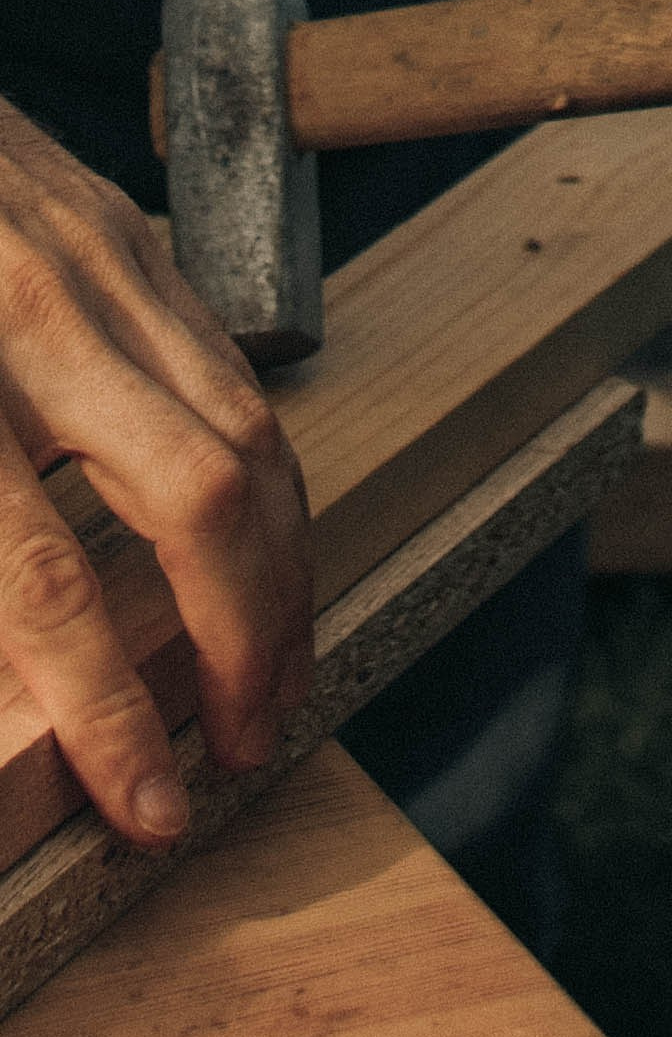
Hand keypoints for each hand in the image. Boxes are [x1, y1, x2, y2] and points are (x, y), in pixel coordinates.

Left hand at [0, 105, 313, 846]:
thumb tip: (1, 657)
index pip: (49, 584)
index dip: (109, 711)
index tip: (153, 807)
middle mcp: (43, 320)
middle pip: (200, 497)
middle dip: (247, 637)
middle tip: (247, 739)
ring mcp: (105, 261)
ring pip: (248, 426)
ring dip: (279, 561)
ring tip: (275, 661)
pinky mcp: (133, 229)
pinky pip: (228, 364)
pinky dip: (261, 466)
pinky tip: (255, 533)